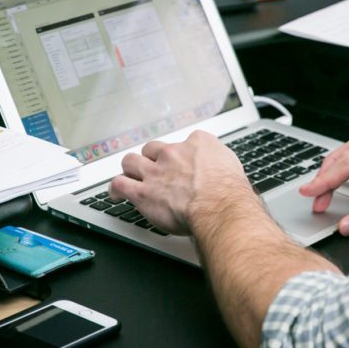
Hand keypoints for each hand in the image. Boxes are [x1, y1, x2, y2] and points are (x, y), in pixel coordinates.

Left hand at [109, 131, 250, 234]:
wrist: (219, 206)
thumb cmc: (229, 191)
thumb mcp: (232, 164)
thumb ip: (219, 162)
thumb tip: (219, 167)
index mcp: (197, 143)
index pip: (185, 142)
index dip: (182, 155)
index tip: (183, 163)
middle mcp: (173, 153)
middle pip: (152, 149)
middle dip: (152, 158)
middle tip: (154, 169)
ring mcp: (155, 172)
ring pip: (131, 162)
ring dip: (131, 169)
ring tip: (132, 177)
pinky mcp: (142, 192)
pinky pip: (120, 185)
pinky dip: (116, 189)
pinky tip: (117, 193)